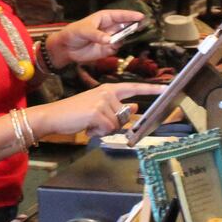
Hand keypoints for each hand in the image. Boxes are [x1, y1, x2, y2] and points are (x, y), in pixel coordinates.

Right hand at [29, 82, 164, 137]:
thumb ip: (116, 107)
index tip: (167, 88)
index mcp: (108, 89)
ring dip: (104, 130)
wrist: (54, 116)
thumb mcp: (97, 107)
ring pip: (116, 124)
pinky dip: (98, 133)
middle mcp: (107, 92)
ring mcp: (103, 101)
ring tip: (89, 124)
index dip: (151, 89)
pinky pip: (108, 129)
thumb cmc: (74, 113)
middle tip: (95, 123)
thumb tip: (134, 106)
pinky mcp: (97, 112)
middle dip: (112, 125)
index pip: (134, 88)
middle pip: (124, 116)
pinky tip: (88, 127)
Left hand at [46, 9, 145, 67]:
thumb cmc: (73, 33)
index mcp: (104, 17)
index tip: (141, 17)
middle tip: (143, 27)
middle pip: (126, 25)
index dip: (131, 15)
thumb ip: (97, 35)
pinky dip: (118, 48)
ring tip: (125, 38)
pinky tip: (113, 46)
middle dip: (134, 25)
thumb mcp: (83, 30)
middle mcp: (110, 27)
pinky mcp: (108, 49)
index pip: (121, 15)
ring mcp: (110, 38)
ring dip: (127, 38)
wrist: (67, 48)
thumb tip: (109, 40)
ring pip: (124, 37)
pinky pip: (117, 48)